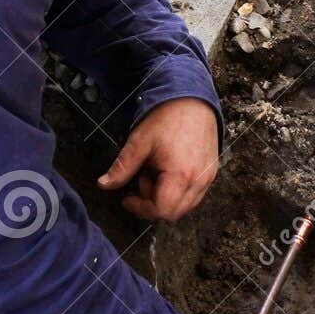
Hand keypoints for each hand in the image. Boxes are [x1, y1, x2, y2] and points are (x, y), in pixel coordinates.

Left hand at [97, 97, 218, 221]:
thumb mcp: (139, 142)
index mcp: (180, 175)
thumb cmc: (166, 118)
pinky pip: (194, 195)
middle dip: (152, 203)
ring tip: (156, 173)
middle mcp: (198, 181)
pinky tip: (169, 171)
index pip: (161, 210)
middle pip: (173, 213)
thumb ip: (122, 167)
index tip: (127, 197)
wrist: (193, 100)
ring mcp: (208, 178)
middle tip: (143, 179)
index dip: (141, 208)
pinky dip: (179, 192)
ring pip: (185, 206)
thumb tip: (103, 184)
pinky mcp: (211, 173)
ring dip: (166, 198)